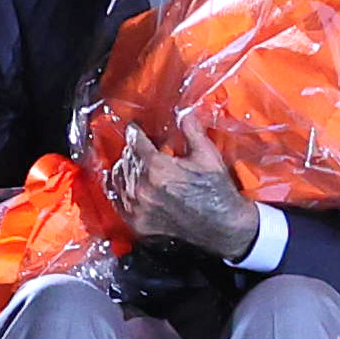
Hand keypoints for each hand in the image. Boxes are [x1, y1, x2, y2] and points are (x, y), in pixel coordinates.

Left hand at [104, 113, 259, 261]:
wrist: (223, 226)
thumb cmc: (216, 190)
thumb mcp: (207, 154)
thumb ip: (190, 129)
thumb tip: (182, 112)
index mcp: (156, 168)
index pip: (135, 141)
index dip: (135, 130)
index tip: (136, 126)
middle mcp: (141, 188)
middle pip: (126, 158)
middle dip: (134, 148)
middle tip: (142, 145)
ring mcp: (137, 207)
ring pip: (118, 177)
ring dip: (125, 166)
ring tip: (134, 162)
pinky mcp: (137, 222)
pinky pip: (117, 199)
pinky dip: (119, 188)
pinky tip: (126, 182)